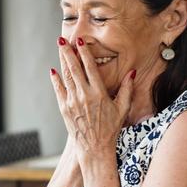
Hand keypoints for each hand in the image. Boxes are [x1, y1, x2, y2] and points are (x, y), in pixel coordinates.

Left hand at [50, 37, 134, 161]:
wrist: (94, 147)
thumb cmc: (110, 128)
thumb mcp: (122, 109)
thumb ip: (127, 90)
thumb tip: (132, 72)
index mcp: (99, 93)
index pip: (90, 68)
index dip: (84, 53)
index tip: (80, 41)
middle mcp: (84, 96)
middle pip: (74, 69)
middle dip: (68, 52)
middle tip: (62, 39)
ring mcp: (72, 102)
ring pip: (66, 77)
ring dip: (62, 62)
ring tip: (59, 49)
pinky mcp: (64, 109)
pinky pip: (59, 90)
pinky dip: (56, 80)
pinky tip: (54, 71)